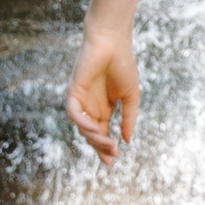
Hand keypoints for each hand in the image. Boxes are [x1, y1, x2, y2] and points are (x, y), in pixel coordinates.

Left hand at [66, 26, 138, 162]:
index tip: (113, 162)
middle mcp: (90, 107)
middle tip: (111, 156)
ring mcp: (81, 100)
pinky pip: (74, 112)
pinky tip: (94, 128)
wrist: (113, 41)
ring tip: (108, 143)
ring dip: (93, 138)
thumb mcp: (131, 96)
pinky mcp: (73, 91)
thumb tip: (128, 140)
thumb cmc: (123, 65)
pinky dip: (82, 122)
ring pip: (81, 127)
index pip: (102, 134)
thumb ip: (129, 118)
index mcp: (103, 108)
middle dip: (100, 147)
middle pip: (91, 135)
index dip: (105, 149)